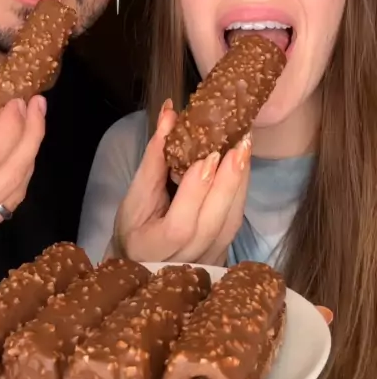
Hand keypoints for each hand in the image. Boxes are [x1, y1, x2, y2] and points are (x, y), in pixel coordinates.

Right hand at [0, 71, 45, 279]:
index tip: (19, 100)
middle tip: (36, 105)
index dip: (11, 126)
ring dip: (27, 158)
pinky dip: (14, 182)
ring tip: (31, 126)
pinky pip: (1, 213)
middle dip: (31, 137)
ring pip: (13, 198)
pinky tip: (14, 158)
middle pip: (8, 179)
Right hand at [108, 101, 250, 264]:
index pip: (180, 225)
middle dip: (229, 182)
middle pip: (213, 225)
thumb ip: (154, 158)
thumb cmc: (133, 227)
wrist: (142, 261)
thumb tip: (170, 115)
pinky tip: (242, 167)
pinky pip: (234, 223)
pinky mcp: (222, 255)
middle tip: (239, 143)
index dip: (196, 192)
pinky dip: (240, 192)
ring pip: (230, 224)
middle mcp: (183, 263)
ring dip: (240, 183)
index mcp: (152, 249)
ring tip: (244, 147)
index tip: (209, 156)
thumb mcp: (133, 195)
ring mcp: (207, 262)